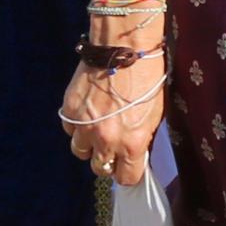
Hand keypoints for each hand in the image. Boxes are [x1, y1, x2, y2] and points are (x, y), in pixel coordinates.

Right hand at [64, 47, 160, 186]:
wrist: (123, 47)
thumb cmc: (147, 77)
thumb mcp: (156, 113)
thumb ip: (142, 138)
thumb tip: (135, 152)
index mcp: (132, 143)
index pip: (126, 178)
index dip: (128, 172)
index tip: (129, 164)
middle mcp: (106, 140)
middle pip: (100, 169)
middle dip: (108, 161)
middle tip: (113, 147)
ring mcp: (84, 126)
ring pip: (80, 151)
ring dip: (89, 145)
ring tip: (97, 129)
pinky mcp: (70, 110)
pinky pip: (70, 130)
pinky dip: (76, 126)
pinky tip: (87, 113)